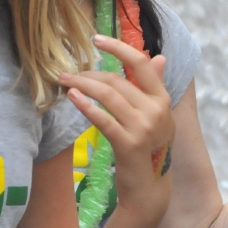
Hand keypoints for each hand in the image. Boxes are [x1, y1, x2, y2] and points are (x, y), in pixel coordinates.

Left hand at [61, 34, 174, 218]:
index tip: (96, 39)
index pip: (141, 64)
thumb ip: (155, 86)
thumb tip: (159, 57)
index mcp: (163, 100)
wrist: (150, 188)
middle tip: (68, 73)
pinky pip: (103, 119)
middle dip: (89, 74)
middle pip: (117, 81)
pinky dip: (86, 106)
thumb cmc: (150, 149)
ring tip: (64, 82)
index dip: (118, 48)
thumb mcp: (158, 116)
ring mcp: (144, 128)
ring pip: (108, 96)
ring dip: (82, 86)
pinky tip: (72, 97)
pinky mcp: (128, 144)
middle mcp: (156, 111)